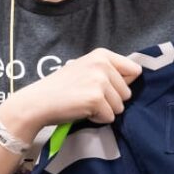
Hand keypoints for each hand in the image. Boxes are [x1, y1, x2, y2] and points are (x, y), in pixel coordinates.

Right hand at [4, 48, 141, 130]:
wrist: (38, 101)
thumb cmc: (61, 88)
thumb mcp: (86, 69)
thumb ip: (108, 71)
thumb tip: (136, 76)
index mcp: (102, 55)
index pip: (134, 70)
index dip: (123, 84)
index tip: (106, 88)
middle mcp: (103, 64)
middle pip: (128, 92)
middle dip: (111, 100)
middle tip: (88, 97)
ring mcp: (100, 81)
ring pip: (120, 106)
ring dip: (104, 110)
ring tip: (84, 103)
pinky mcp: (96, 99)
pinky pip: (109, 117)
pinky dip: (97, 119)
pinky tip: (81, 110)